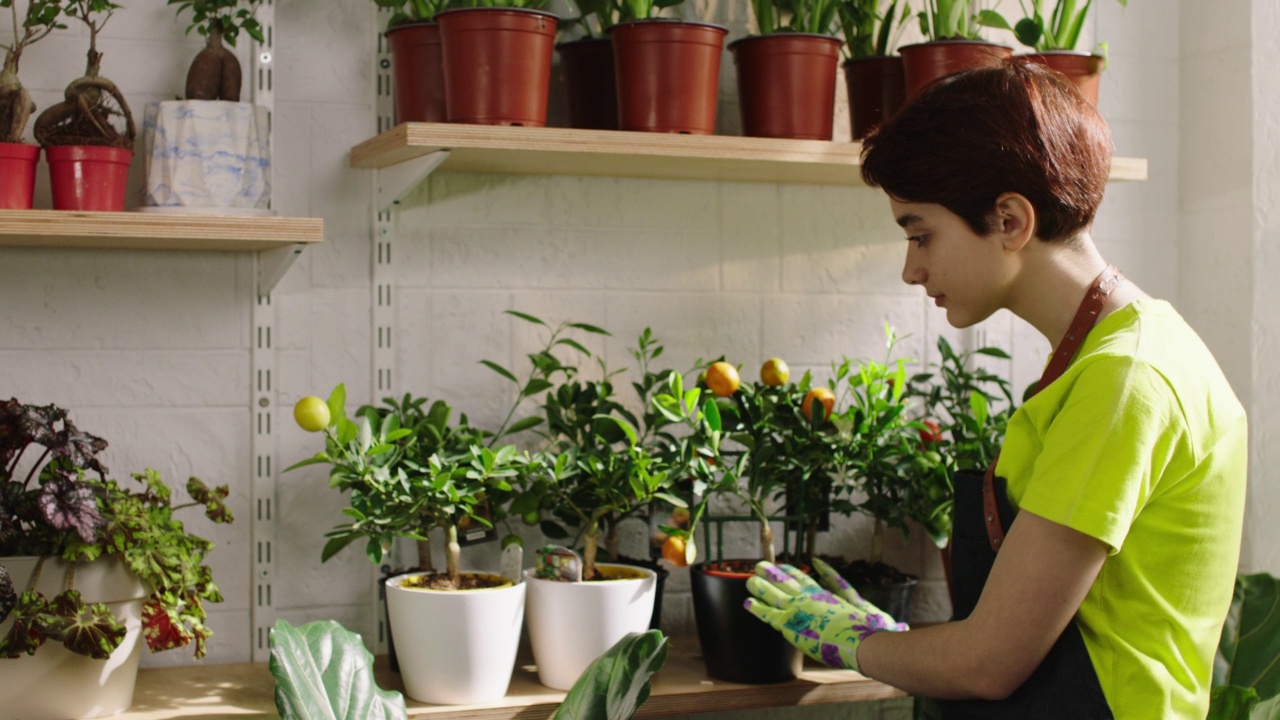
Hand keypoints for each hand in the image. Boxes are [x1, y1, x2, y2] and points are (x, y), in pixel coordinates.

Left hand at [743, 559, 907, 670]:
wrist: (865, 642)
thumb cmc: (874, 636)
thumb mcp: (877, 627)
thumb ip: (884, 623)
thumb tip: (903, 627)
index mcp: (833, 598)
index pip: (817, 582)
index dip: (805, 573)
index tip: (799, 565)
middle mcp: (816, 598)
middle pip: (792, 580)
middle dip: (777, 572)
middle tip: (763, 563)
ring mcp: (803, 608)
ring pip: (777, 592)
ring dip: (762, 584)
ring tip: (750, 576)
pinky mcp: (793, 622)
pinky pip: (770, 614)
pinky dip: (759, 608)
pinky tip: (748, 602)